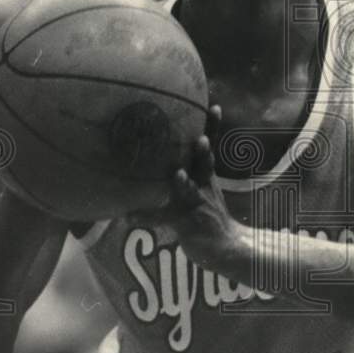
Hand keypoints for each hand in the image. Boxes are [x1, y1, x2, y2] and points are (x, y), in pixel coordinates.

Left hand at [129, 106, 243, 268]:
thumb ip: (188, 168)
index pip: (210, 145)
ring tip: (178, 176)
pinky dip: (146, 217)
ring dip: (184, 184)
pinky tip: (128, 216)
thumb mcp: (204, 187)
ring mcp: (196, 205)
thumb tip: (164, 143)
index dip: (214, 127)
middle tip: (201, 138)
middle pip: (205, 165)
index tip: (215, 106)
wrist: (225, 246)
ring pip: (191, 192)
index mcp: (205, 174)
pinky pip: (163, 219)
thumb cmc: (208, 213)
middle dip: (203, 152)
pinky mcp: (186, 223)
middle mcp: (204, 185)